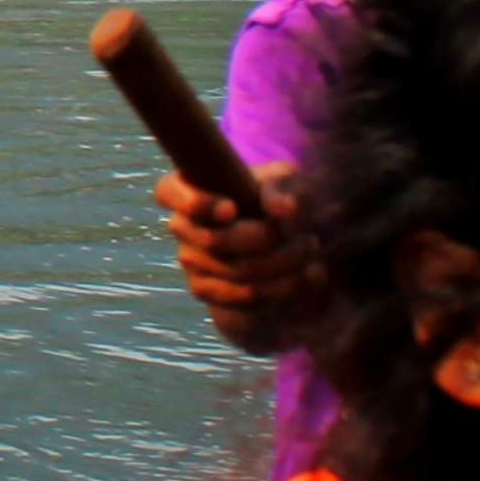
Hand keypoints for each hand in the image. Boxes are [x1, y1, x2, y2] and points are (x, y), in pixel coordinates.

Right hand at [155, 167, 317, 355]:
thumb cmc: (271, 198)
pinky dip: (278, 290)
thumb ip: (282, 188)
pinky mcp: (206, 290)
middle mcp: (182, 226)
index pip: (168, 192)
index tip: (232, 210)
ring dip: (280, 266)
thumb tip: (286, 209)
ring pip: (232, 271)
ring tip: (311, 253)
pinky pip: (238, 297)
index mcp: (188, 189)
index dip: (196, 204)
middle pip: (212, 240)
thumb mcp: (281, 182)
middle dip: (263, 240)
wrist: (275, 242)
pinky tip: (306, 277)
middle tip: (302, 236)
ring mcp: (191, 260)